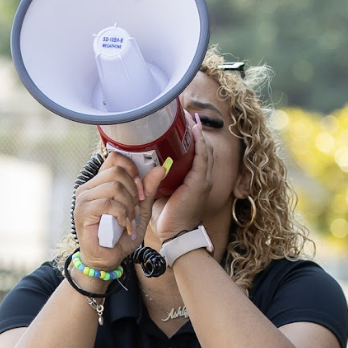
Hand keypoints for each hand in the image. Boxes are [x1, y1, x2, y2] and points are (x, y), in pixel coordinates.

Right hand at [74, 153, 167, 269]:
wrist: (107, 260)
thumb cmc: (120, 236)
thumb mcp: (140, 211)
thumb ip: (148, 190)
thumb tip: (159, 168)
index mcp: (100, 183)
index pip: (115, 159)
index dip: (132, 169)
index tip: (141, 189)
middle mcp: (88, 187)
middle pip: (117, 171)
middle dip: (134, 191)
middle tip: (136, 209)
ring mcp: (83, 199)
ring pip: (115, 187)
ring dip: (129, 206)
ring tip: (129, 221)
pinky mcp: (82, 212)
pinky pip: (109, 204)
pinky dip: (122, 215)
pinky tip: (124, 226)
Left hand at [148, 111, 212, 242]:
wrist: (175, 234)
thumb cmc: (167, 216)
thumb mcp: (160, 192)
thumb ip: (156, 177)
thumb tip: (143, 164)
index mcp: (194, 178)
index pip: (196, 151)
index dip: (190, 136)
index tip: (179, 122)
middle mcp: (203, 176)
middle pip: (201, 146)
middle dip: (193, 129)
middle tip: (182, 113)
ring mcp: (204, 178)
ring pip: (203, 148)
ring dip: (196, 131)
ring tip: (187, 115)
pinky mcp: (200, 181)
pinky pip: (202, 156)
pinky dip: (199, 142)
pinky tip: (194, 129)